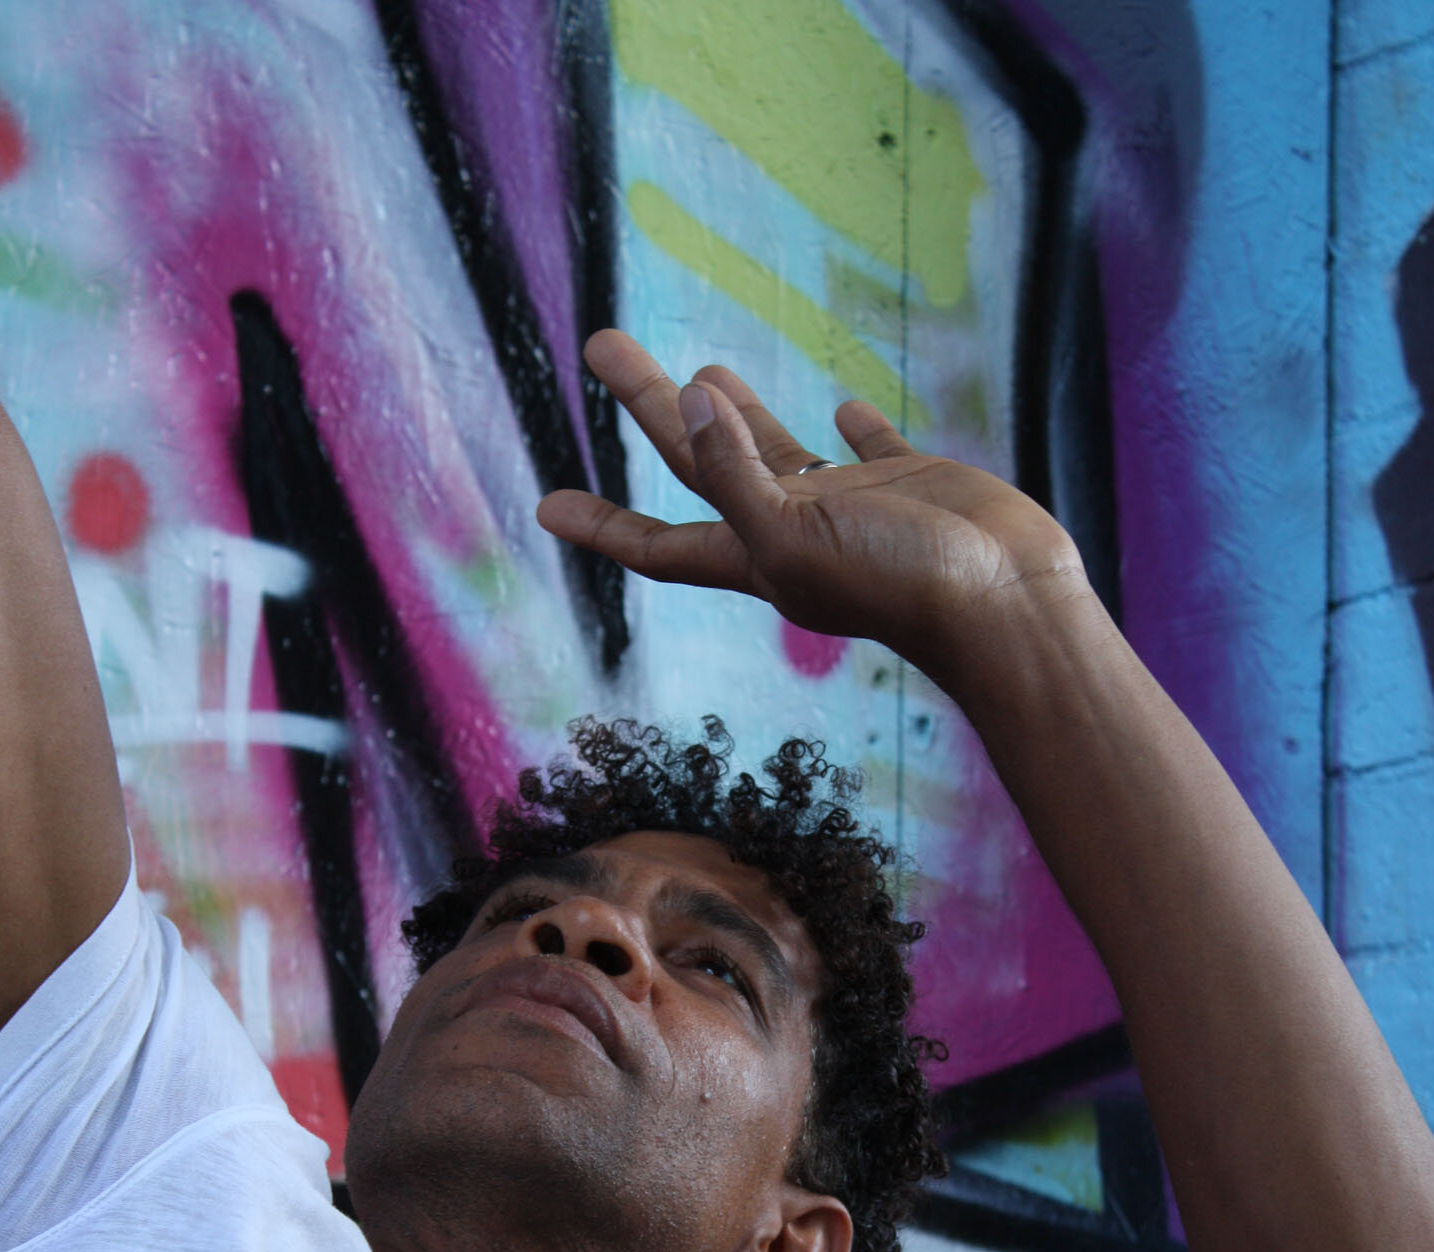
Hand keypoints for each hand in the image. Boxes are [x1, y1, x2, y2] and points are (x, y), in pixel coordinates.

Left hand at [537, 331, 1093, 695]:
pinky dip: (854, 426)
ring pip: (778, 451)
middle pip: (704, 465)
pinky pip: (872, 447)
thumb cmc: (901, 584)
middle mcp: (795, 533)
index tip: (545, 504)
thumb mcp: (798, 533)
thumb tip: (688, 404)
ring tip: (703, 368)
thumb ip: (739, 473)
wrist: (1007, 604)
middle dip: (650, 409)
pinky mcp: (911, 484)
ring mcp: (854, 508)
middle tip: (605, 345)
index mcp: (759, 557)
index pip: (661, 542)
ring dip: (736, 414)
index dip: (602, 523)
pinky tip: (843, 404)